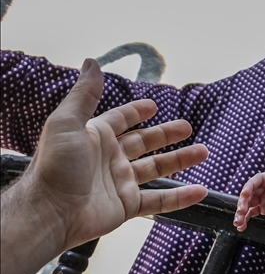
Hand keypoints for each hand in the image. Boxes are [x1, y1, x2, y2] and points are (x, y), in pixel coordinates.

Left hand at [26, 58, 208, 252]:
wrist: (51, 211)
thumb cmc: (55, 165)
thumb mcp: (67, 122)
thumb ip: (85, 94)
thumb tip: (92, 62)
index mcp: (96, 136)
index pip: (120, 119)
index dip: (136, 112)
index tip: (154, 106)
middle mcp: (109, 158)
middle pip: (144, 143)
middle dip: (167, 134)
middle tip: (188, 127)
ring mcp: (120, 183)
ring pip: (157, 169)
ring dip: (180, 160)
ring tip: (203, 152)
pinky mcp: (127, 205)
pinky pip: (159, 200)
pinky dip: (180, 197)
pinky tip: (200, 191)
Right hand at [234, 172, 264, 230]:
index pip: (259, 179)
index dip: (250, 185)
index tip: (244, 193)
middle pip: (251, 192)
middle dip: (243, 202)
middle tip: (240, 213)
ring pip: (249, 203)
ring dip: (242, 212)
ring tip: (238, 223)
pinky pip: (253, 212)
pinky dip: (246, 219)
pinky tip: (242, 226)